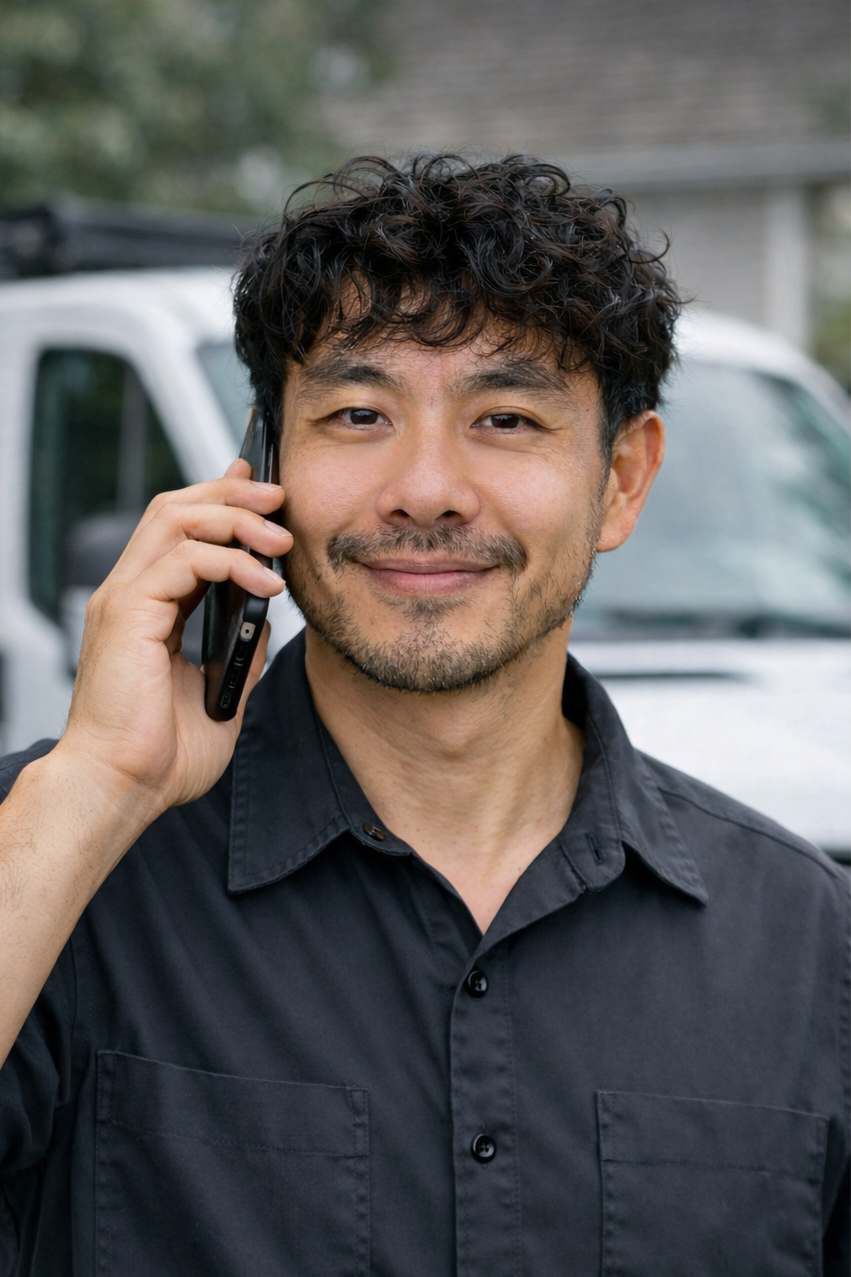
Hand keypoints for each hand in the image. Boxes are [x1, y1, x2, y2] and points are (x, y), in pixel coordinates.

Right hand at [55, 459, 290, 822]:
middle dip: (231, 492)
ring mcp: (124, 600)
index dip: (222, 502)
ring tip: (280, 536)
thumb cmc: (159, 756)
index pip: (180, 530)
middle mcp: (130, 594)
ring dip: (235, 518)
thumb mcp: (218, 693)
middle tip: (279, 497)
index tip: (265, 495)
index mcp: (146, 608)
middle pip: (175, 508)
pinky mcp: (128, 614)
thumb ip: (239, 653)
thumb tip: (267, 622)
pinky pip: (182, 560)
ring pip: (176, 519)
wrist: (121, 789)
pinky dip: (230, 562)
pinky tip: (265, 583)